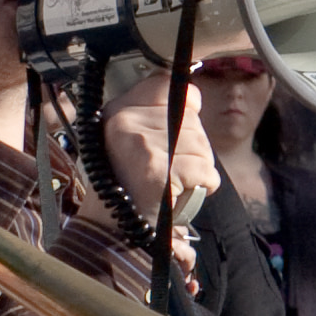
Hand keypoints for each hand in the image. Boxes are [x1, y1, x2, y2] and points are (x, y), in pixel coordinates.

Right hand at [100, 96, 220, 280]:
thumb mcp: (134, 142)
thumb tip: (193, 95)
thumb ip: (160, 115)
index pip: (166, 86)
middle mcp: (126, 122)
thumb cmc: (128, 187)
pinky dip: (203, 186)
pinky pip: (203, 171)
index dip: (184, 107)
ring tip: (174, 184)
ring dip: (198, 170)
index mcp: (118, 111)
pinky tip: (180, 194)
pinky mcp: (157, 170)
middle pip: (192, 121)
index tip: (178, 130)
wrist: (112, 230)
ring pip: (201, 147)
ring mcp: (141, 145)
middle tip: (171, 171)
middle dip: (193, 150)